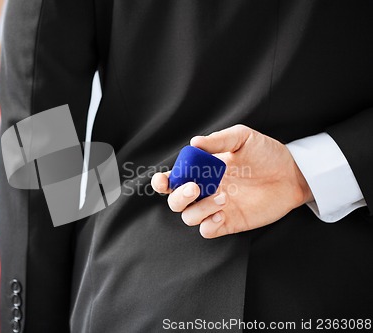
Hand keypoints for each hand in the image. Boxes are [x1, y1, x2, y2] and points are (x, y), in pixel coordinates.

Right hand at [151, 124, 312, 238]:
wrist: (292, 174)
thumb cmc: (266, 153)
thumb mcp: (242, 138)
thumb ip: (218, 140)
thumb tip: (194, 142)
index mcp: (202, 171)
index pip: (174, 179)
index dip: (162, 182)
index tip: (164, 180)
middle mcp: (205, 190)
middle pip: (176, 201)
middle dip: (179, 196)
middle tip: (196, 188)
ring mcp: (216, 207)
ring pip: (189, 217)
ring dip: (199, 209)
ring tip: (223, 197)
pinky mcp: (229, 222)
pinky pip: (207, 231)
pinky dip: (208, 225)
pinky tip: (222, 214)